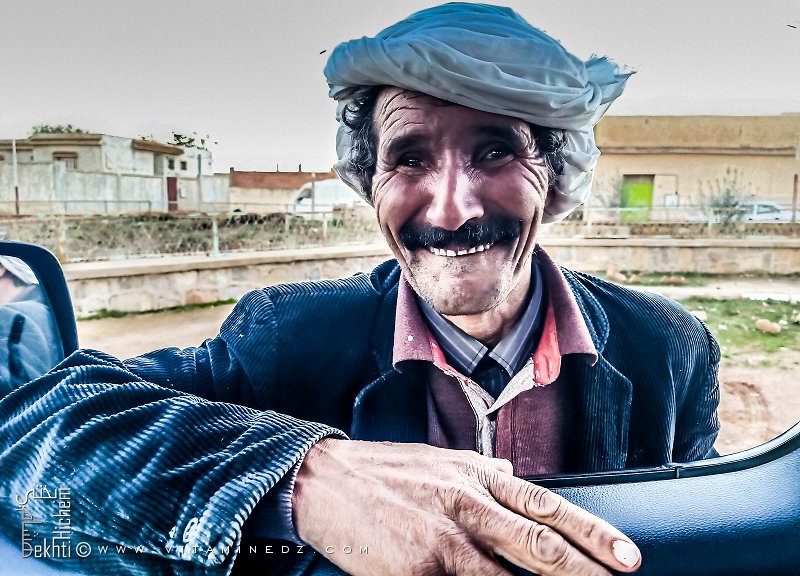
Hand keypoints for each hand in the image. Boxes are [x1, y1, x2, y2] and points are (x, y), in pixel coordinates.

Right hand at [292, 439, 640, 574]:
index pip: (547, 507)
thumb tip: (517, 478)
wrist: (324, 480)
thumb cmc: (384, 471)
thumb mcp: (441, 459)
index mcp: (477, 477)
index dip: (592, 533)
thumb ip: (482, 471)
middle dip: (588, 570)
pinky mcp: (418, 571)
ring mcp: (445, 541)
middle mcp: (468, 505)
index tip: (627, 555)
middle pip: (541, 545)